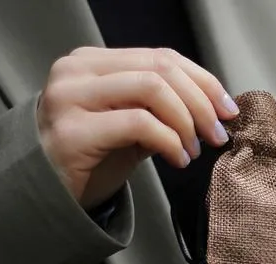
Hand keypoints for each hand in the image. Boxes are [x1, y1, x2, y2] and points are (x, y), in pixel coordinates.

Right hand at [37, 47, 238, 210]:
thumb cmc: (92, 160)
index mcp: (94, 63)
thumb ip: (161, 112)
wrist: (48, 194)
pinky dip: (170, 141)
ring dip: (186, 122)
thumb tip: (213, 111)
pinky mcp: (73, 130)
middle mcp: (79, 70)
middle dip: (201, 103)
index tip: (228, 110)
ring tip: (195, 150)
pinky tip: (179, 160)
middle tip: (218, 135)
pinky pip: (139, 123)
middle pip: (161, 69)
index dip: (203, 81)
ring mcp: (71, 97)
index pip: (161, 57)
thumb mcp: (131, 129)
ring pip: (152, 89)